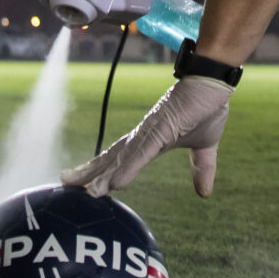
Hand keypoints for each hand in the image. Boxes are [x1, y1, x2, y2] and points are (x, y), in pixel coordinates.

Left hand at [61, 75, 232, 196]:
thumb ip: (202, 169)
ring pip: (121, 158)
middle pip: (112, 157)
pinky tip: (114, 184)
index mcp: (151, 140)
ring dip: (102, 174)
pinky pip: (142, 153)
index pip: (121, 158)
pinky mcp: (161, 130)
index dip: (102, 170)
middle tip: (65, 182)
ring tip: (84, 190)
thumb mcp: (204, 148)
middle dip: (89, 171)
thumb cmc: (206, 108)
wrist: (213, 83)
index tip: (84, 182)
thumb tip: (204, 194)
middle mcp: (144, 136)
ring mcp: (150, 132)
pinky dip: (127, 169)